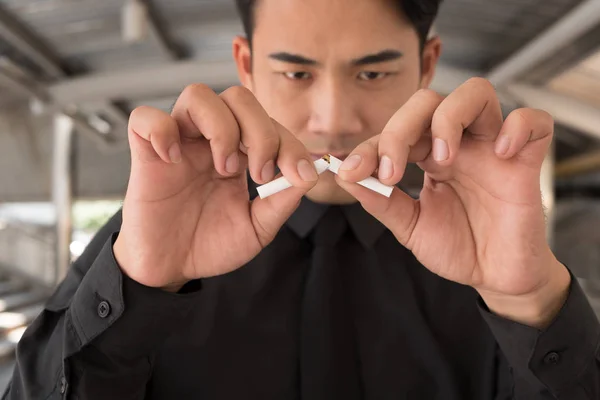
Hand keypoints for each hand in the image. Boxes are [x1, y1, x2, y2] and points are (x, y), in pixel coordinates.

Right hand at [113, 85, 318, 290]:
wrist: (171, 269)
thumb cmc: (210, 245)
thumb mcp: (256, 228)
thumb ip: (281, 202)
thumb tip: (309, 174)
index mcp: (239, 152)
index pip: (268, 123)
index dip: (289, 143)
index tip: (299, 175)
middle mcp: (210, 140)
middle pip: (238, 97)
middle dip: (260, 131)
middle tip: (260, 174)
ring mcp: (178, 143)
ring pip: (198, 96)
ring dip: (221, 128)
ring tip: (224, 169)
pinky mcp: (145, 155)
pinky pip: (145, 119)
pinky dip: (162, 131)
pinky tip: (174, 159)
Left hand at [336, 78, 569, 327]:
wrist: (496, 276)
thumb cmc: (457, 247)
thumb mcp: (410, 227)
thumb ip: (381, 201)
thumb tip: (344, 175)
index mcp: (427, 156)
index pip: (395, 131)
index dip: (369, 147)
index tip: (350, 171)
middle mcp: (458, 144)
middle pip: (428, 101)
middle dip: (401, 128)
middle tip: (393, 170)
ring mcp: (491, 148)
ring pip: (476, 94)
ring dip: (450, 117)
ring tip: (443, 159)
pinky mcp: (526, 162)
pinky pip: (533, 122)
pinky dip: (517, 127)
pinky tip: (500, 153)